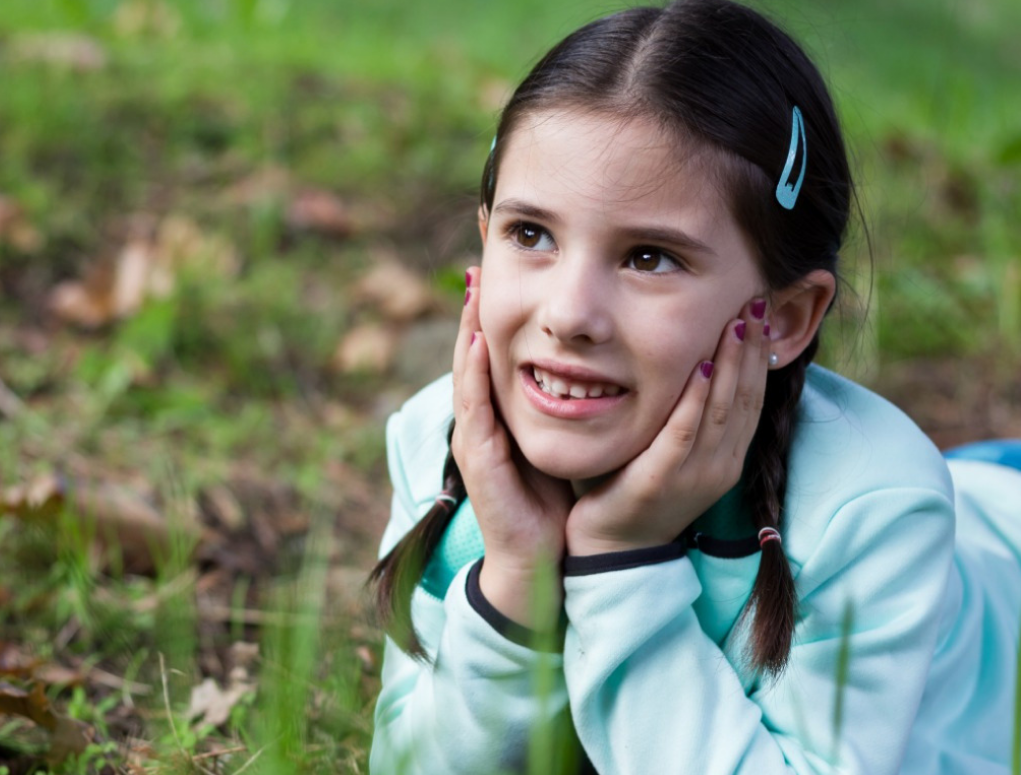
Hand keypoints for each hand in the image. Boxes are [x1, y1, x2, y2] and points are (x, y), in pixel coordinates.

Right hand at [453, 267, 572, 623]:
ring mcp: (476, 437)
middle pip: (473, 347)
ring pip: (467, 370)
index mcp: (503, 412)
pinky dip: (473, 373)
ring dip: (467, 325)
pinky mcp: (479, 458)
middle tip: (477, 250)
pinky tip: (477, 341)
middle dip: (475, 300)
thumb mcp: (563, 439)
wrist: (542, 560)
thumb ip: (570, 401)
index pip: (498, 347)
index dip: (498, 305)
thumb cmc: (554, 501)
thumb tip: (600, 359)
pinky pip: (474, 408)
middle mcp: (483, 419)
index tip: (502, 258)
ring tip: (471, 282)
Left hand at [565, 299, 771, 555]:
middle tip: (757, 302)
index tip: (761, 313)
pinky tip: (699, 364)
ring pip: (723, 409)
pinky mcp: (661, 479)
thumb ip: (685, 414)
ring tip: (739, 321)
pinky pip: (683, 432)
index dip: (759, 355)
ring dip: (732, 362)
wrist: (611, 547)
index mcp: (726, 458)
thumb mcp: (671, 450)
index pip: (752, 397)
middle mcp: (719, 465)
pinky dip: (694, 398)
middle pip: (745, 396)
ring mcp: (694, 474)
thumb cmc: (634, 490)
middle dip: (753, 347)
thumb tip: (694, 364)